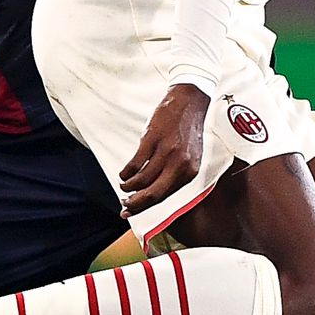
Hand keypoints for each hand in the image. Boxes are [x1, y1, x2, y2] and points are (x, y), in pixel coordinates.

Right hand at [119, 83, 211, 217]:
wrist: (189, 103)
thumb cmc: (187, 131)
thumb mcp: (189, 157)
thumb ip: (176, 175)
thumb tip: (153, 193)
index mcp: (190, 172)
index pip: (165, 196)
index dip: (146, 206)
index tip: (132, 211)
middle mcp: (180, 165)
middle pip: (154, 193)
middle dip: (136, 203)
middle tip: (124, 206)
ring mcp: (166, 152)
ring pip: (142, 180)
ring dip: (129, 186)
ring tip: (124, 185)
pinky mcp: (153, 140)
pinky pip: (135, 163)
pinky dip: (127, 172)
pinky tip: (124, 173)